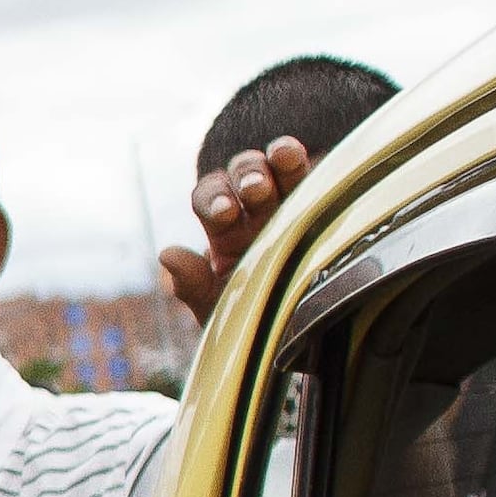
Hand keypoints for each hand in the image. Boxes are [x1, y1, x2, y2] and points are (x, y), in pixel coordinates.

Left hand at [157, 137, 317, 325]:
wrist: (306, 339)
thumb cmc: (256, 321)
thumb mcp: (220, 311)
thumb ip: (193, 285)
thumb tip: (167, 254)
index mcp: (224, 229)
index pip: (209, 199)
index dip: (214, 200)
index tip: (225, 214)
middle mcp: (255, 209)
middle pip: (242, 174)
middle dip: (246, 176)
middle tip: (255, 191)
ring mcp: (293, 201)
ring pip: (279, 166)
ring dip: (279, 158)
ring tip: (284, 157)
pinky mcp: (328, 204)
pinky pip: (320, 176)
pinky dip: (315, 165)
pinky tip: (316, 163)